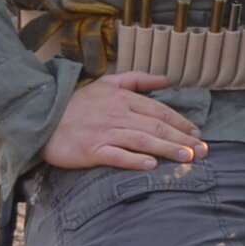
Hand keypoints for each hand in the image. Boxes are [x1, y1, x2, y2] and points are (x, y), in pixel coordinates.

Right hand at [44, 72, 206, 171]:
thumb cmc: (77, 103)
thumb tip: (166, 79)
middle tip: (203, 151)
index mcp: (123, 99)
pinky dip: (134, 160)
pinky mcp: (90, 150)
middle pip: (156, 127)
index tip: (197, 134)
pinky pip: (115, 155)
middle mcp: (117, 115)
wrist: (40, 117)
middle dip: (183, 139)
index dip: (181, 123)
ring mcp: (104, 133)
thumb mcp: (107, 83)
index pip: (160, 112)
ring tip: (187, 158)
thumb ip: (137, 79)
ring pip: (142, 141)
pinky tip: (151, 165)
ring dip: (167, 149)